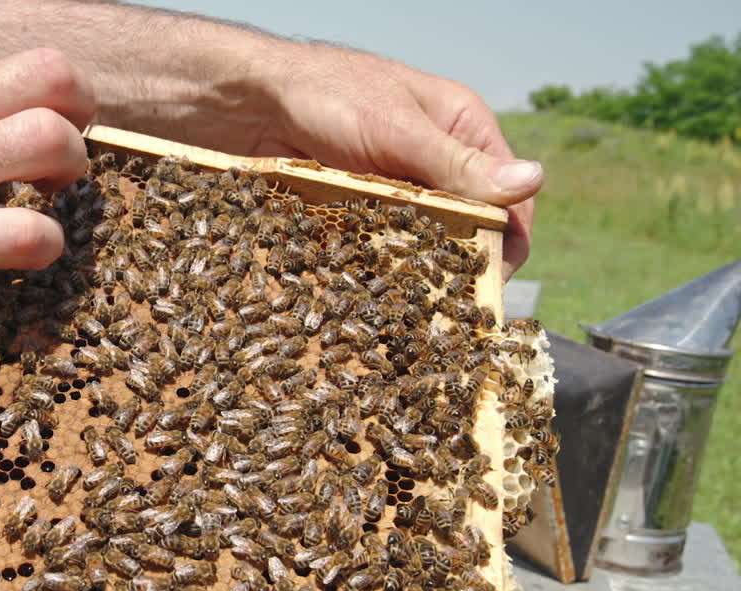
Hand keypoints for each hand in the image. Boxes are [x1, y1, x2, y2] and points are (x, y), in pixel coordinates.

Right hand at [0, 41, 94, 316]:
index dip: (13, 93)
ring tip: (55, 192)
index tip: (11, 121)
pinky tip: (32, 249)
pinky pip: (21, 236)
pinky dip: (45, 244)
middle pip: (48, 75)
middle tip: (67, 138)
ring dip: (73, 166)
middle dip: (78, 104)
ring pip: (51, 141)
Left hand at [255, 45, 540, 278]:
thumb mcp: (395, 129)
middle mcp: (437, 160)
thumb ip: (456, 163)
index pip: (508, 194)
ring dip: (423, 271)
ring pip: (427, 240)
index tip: (490, 282)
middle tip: (447, 304)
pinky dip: (384, 265)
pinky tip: (376, 288)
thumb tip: (533, 181)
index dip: (509, 240)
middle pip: (471, 224)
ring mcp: (398, 186)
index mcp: (462, 129)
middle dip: (464, 263)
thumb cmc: (326, 93)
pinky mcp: (361, 206)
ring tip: (413, 305)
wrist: (249, 100)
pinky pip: (384, 244)